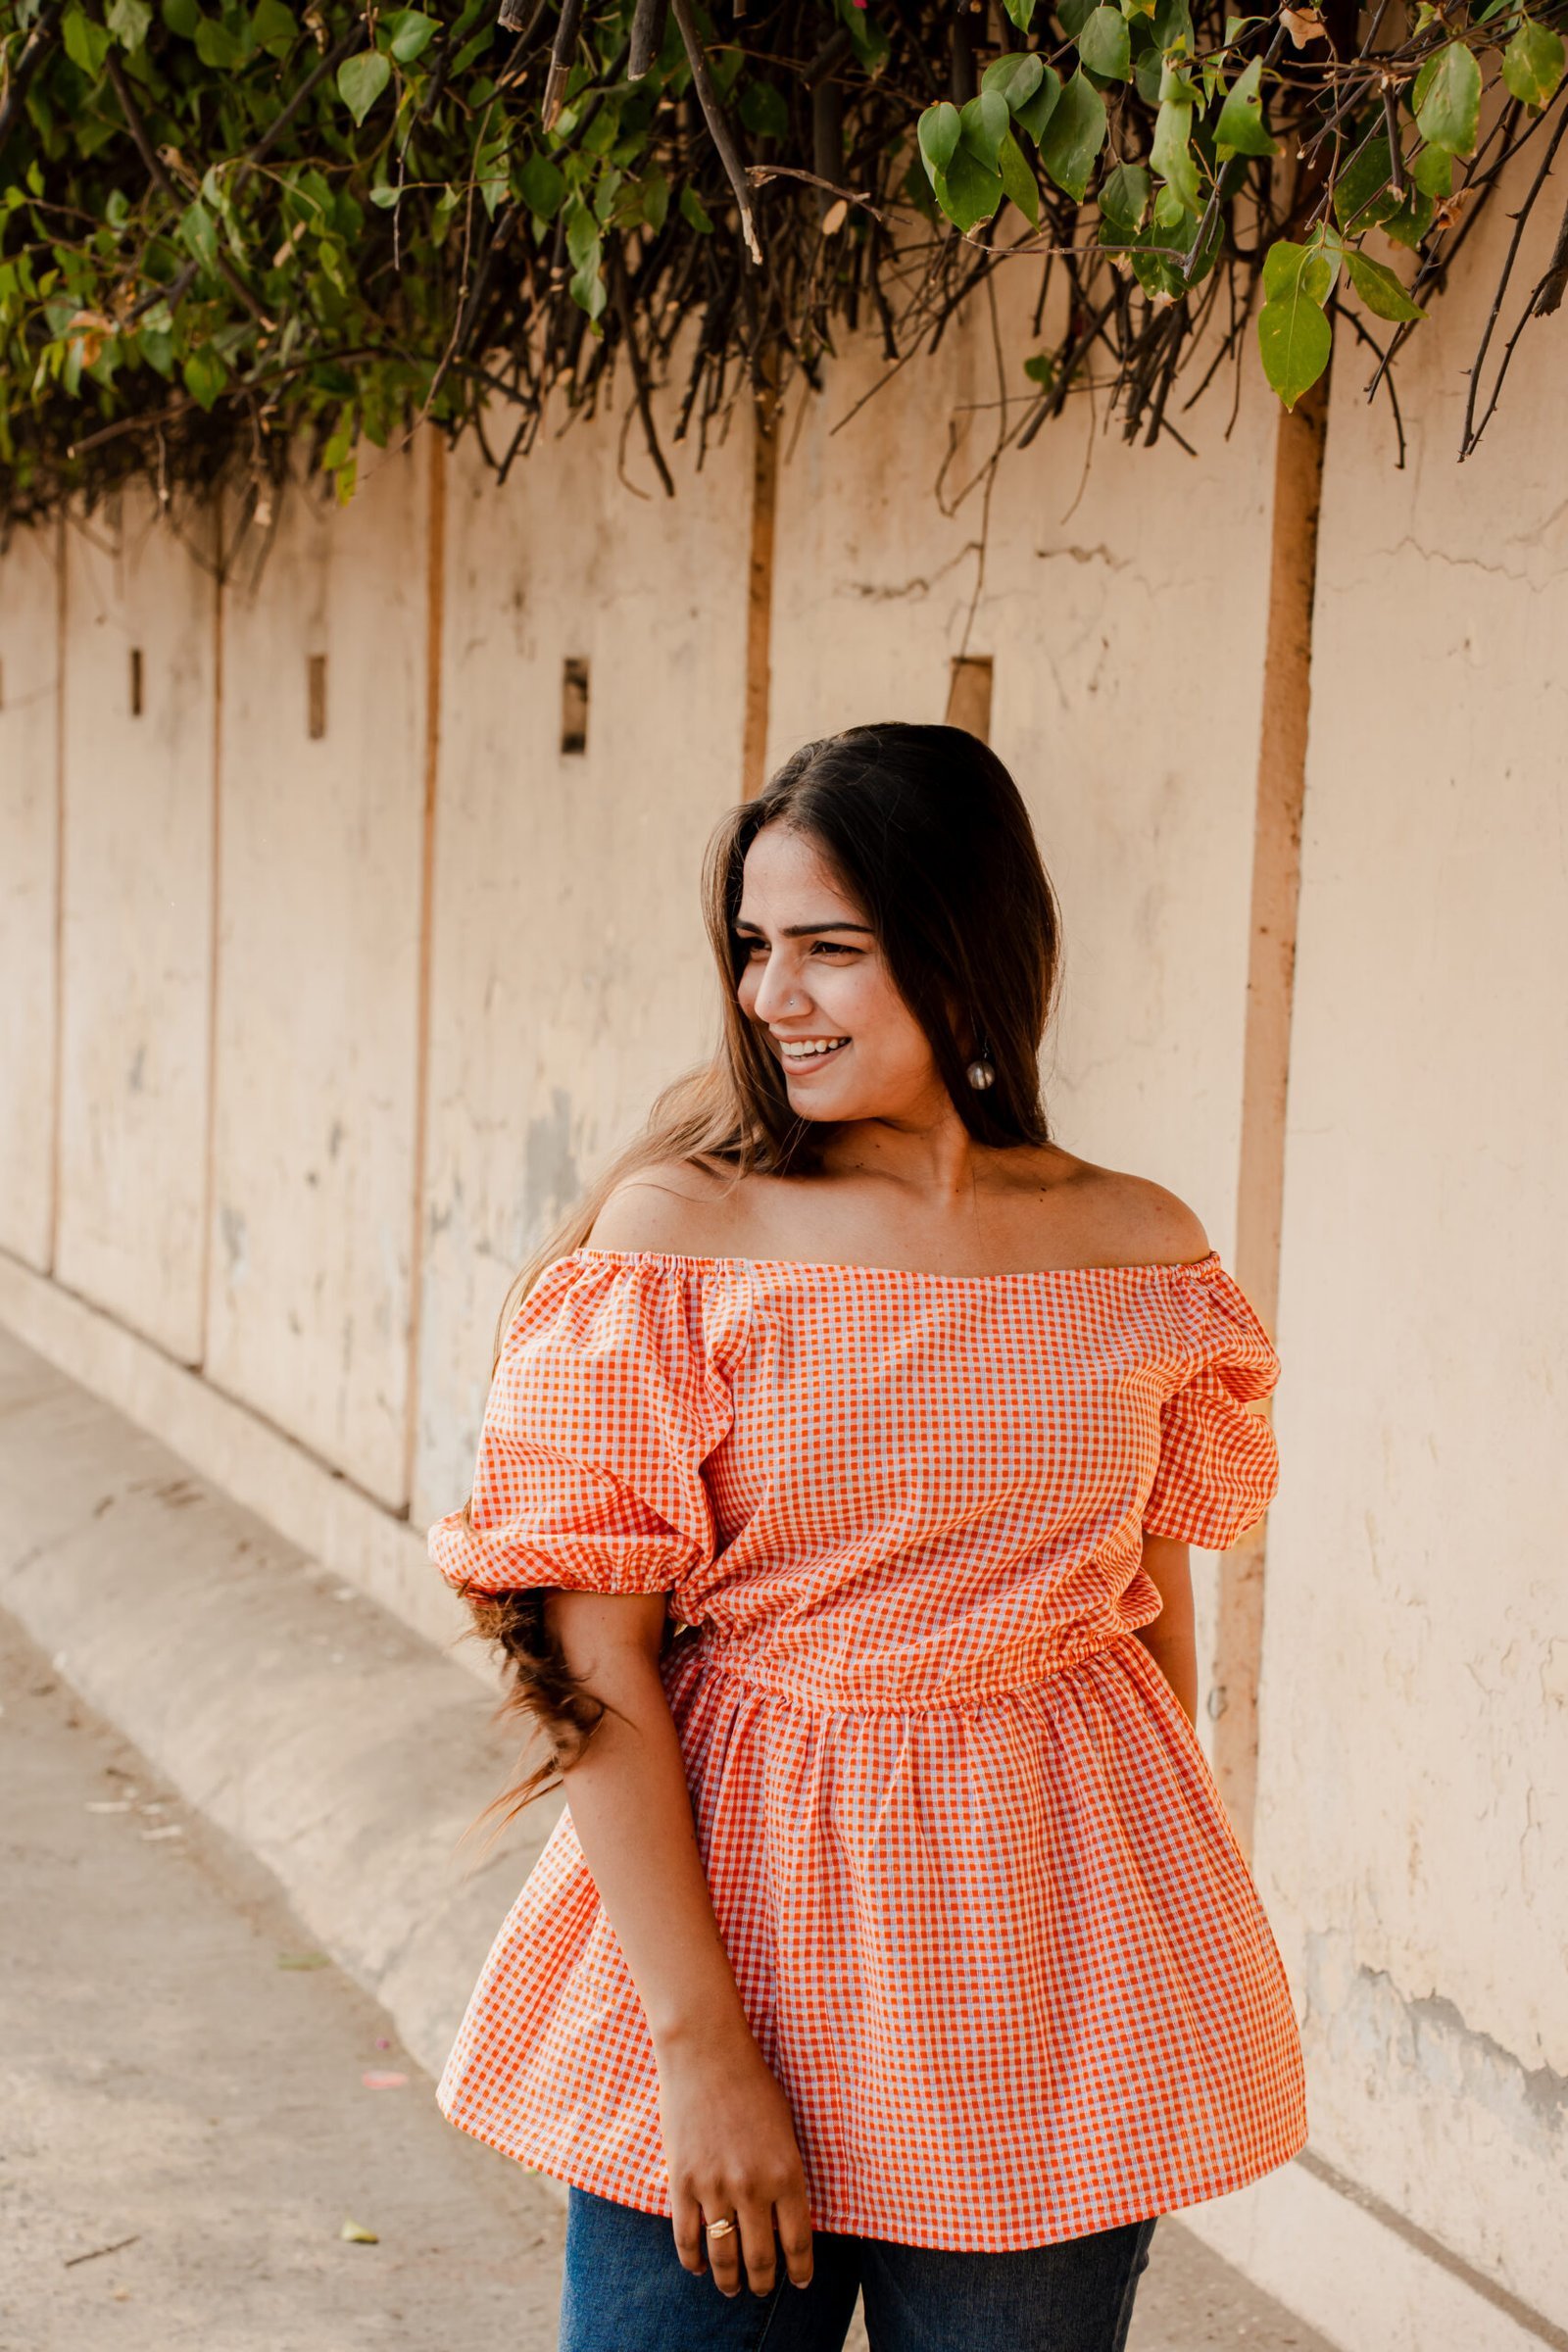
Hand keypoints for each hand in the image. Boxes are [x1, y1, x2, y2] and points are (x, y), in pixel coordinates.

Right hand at [656, 2021, 813, 2297]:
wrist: (707, 2052)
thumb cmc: (752, 2083)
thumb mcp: (784, 2128)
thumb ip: (784, 2174)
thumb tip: (783, 2216)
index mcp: (786, 2173)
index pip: (797, 2242)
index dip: (799, 2270)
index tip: (798, 2282)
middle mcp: (753, 2187)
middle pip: (760, 2258)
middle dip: (762, 2281)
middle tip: (762, 2288)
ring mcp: (714, 2187)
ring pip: (723, 2255)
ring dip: (729, 2280)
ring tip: (732, 2287)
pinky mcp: (682, 2182)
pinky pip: (686, 2237)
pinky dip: (693, 2260)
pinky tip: (699, 2266)